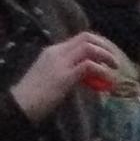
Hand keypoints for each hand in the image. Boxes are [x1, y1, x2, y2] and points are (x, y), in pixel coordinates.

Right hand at [8, 34, 122, 122]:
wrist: (22, 103)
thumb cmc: (37, 93)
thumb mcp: (54, 75)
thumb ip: (70, 70)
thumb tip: (88, 73)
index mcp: (53, 51)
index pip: (80, 38)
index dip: (99, 44)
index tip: (108, 55)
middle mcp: (57, 52)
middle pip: (86, 37)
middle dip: (105, 46)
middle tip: (115, 60)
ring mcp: (60, 62)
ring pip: (89, 47)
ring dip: (106, 56)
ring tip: (115, 68)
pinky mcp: (65, 76)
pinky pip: (89, 66)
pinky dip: (102, 71)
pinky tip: (108, 79)